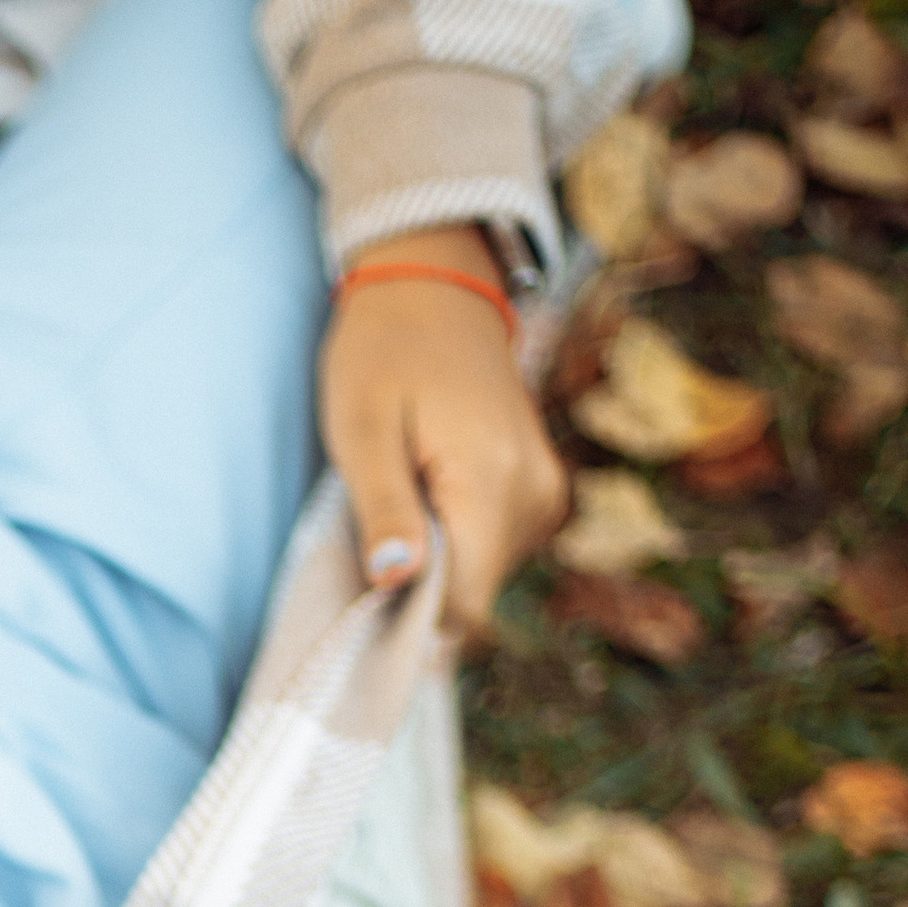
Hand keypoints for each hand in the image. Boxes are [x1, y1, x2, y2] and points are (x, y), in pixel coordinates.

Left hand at [320, 223, 566, 635]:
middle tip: (374, 531)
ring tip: (402, 498)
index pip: (464, 602)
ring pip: (484, 573)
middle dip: (420, 585)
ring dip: (437, 559)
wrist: (434, 288)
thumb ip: (383, 509)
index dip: (410, 617)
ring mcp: (546, 491)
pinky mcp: (542, 489)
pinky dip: (457, 539)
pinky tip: (428, 495)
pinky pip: (495, 546)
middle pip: (474, 592)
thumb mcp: (361, 430)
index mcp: (494, 481)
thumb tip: (396, 581)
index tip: (366, 593)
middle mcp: (536, 493)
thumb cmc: (383, 354)